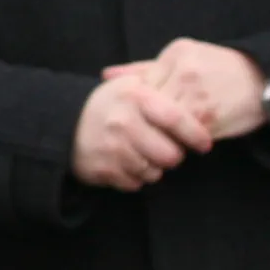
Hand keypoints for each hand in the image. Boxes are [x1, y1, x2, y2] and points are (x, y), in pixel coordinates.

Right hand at [72, 74, 215, 192]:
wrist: (65, 124)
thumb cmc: (109, 104)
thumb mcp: (131, 85)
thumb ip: (162, 87)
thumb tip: (197, 97)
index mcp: (135, 96)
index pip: (176, 118)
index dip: (195, 134)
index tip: (204, 143)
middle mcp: (123, 122)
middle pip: (169, 154)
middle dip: (174, 156)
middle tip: (168, 151)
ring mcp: (112, 148)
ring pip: (154, 172)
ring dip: (154, 168)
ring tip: (143, 154)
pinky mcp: (104, 170)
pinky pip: (135, 183)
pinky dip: (135, 178)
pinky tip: (127, 163)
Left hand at [116, 39, 269, 143]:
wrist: (264, 81)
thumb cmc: (221, 70)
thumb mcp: (185, 59)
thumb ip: (145, 68)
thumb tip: (106, 75)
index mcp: (176, 52)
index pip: (141, 83)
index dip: (137, 107)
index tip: (134, 120)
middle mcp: (184, 69)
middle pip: (149, 103)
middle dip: (145, 123)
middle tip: (138, 138)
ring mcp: (196, 92)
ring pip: (163, 121)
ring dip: (160, 135)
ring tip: (158, 145)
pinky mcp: (208, 114)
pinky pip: (183, 133)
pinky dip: (179, 142)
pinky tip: (181, 146)